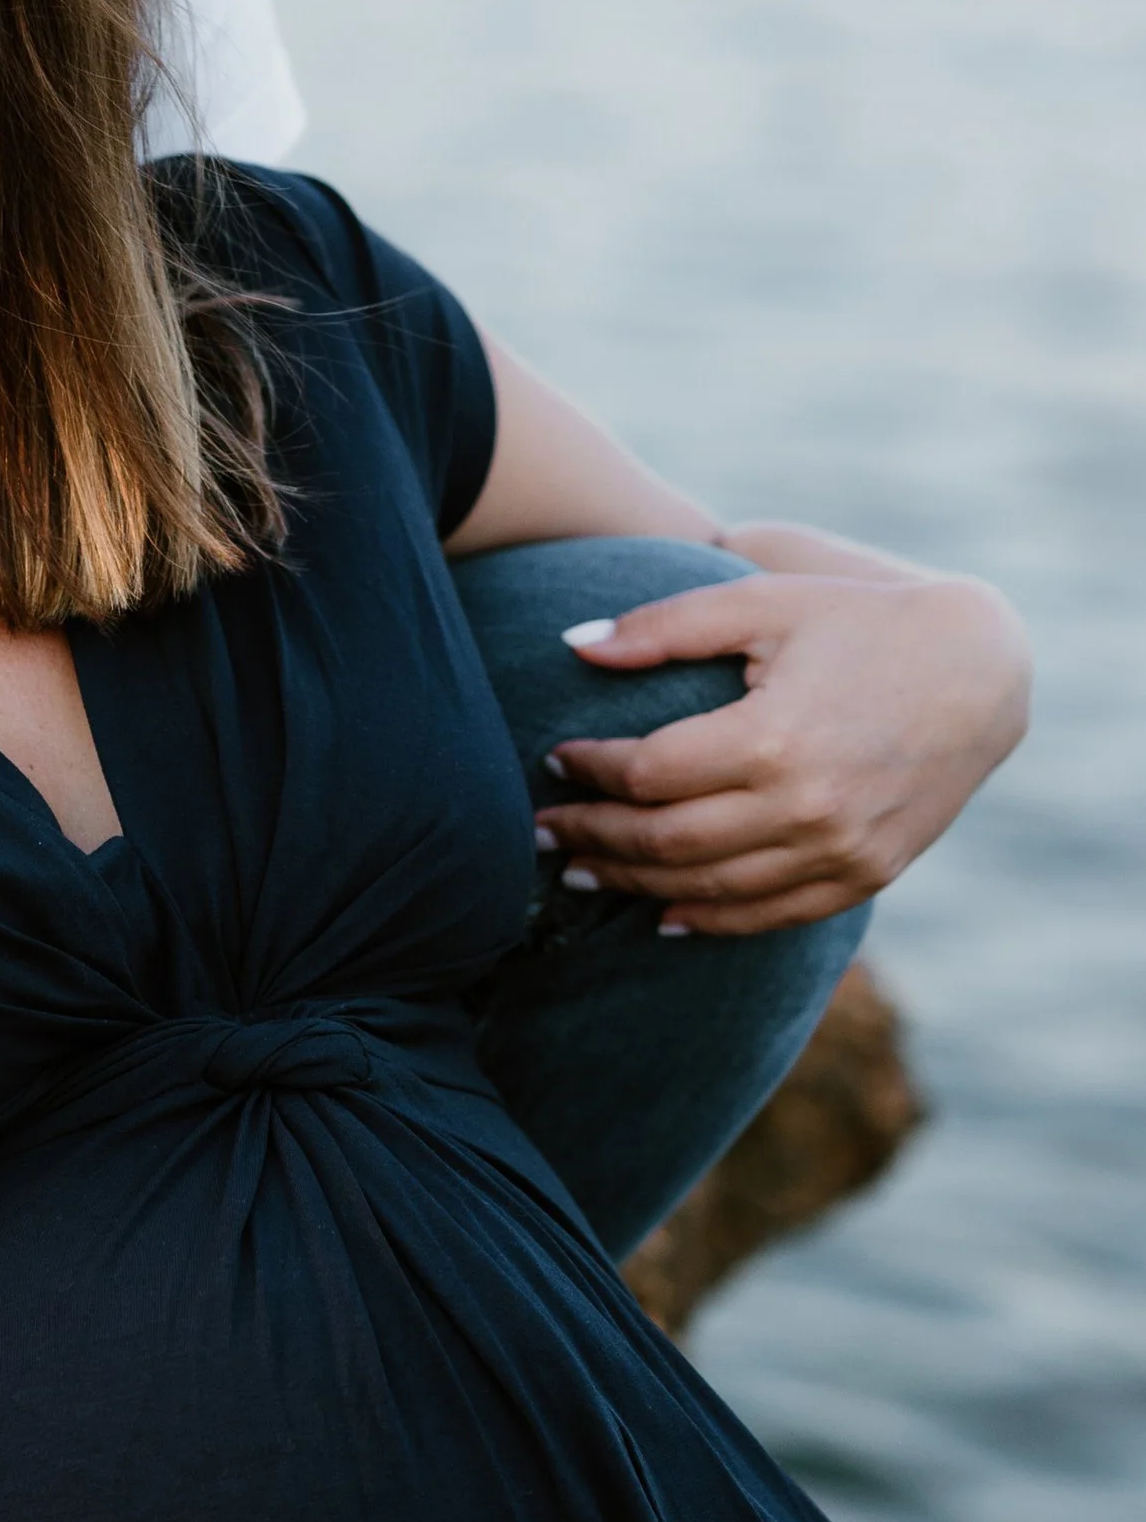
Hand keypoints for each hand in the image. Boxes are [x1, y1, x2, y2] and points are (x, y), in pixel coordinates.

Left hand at [531, 566, 1030, 936]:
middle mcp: (806, 807)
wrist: (980, 671)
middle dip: (594, 837)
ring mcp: (840, 850)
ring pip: (710, 886)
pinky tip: (665, 914)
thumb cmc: (858, 622)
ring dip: (636, 883)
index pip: (649, 774)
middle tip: (542, 833)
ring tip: (581, 871)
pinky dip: (713, 919)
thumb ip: (664, 624)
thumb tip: (572, 645)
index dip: (591, 772)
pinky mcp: (867, 874)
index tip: (554, 761)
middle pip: (667, 840)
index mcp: (772, 738)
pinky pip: (773, 915)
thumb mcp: (763, 601)